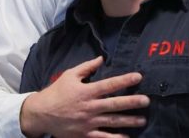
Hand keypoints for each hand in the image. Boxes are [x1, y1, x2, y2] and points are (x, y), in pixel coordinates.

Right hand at [20, 56, 148, 137]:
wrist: (41, 113)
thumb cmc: (56, 93)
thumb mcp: (69, 76)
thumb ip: (86, 68)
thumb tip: (101, 59)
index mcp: (86, 91)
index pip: (109, 85)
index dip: (124, 80)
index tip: (138, 77)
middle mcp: (89, 107)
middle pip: (114, 104)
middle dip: (132, 102)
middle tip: (146, 101)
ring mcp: (88, 122)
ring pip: (113, 121)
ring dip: (129, 121)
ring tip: (142, 120)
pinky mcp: (85, 134)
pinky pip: (104, 137)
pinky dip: (116, 137)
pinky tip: (127, 137)